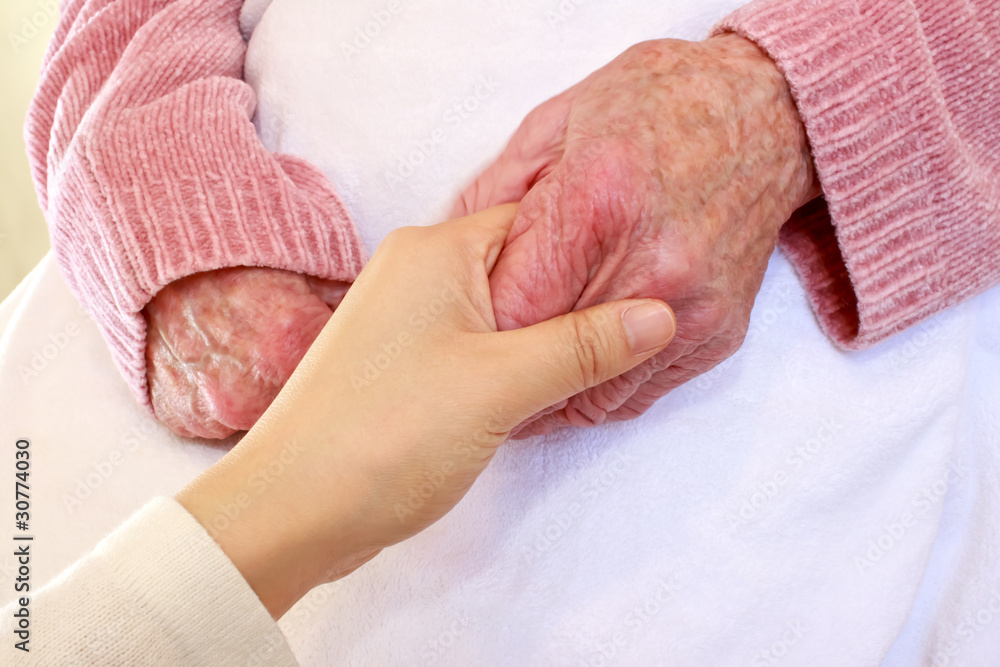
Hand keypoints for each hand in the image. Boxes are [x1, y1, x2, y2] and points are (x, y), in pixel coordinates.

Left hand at [177, 205, 675, 617]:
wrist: (292, 513)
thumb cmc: (386, 435)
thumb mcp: (501, 383)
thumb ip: (585, 344)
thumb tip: (661, 313)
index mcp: (436, 249)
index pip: (541, 219)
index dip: (601, 245)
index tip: (655, 273)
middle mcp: (420, 270)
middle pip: (527, 266)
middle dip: (582, 299)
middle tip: (645, 327)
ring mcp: (411, 319)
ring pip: (506, 312)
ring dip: (550, 339)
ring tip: (609, 363)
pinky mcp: (409, 364)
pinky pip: (482, 347)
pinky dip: (518, 365)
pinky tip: (551, 392)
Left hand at [452, 34, 819, 436]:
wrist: (766, 112)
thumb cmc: (656, 105)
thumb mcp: (557, 122)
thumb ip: (497, 190)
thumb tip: (450, 243)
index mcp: (593, 206)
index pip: (515, 308)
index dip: (480, 332)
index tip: (460, 340)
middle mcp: (650, 265)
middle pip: (553, 354)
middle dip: (510, 368)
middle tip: (479, 376)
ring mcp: (691, 305)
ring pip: (599, 391)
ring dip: (554, 396)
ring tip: (521, 388)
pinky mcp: (719, 330)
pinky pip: (642, 390)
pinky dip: (602, 389)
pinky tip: (576, 374)